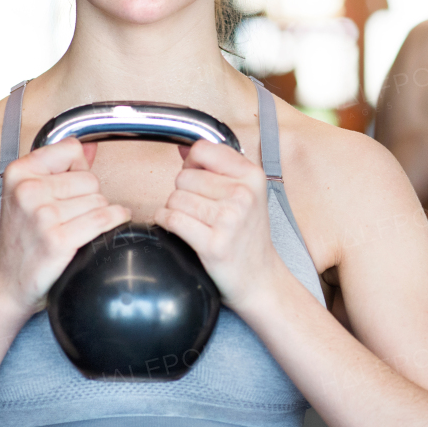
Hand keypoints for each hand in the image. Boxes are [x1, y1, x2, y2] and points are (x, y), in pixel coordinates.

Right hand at [0, 138, 130, 314]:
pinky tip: (104, 229)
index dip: (77, 169)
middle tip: (69, 216)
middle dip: (89, 197)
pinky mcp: (58, 240)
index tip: (69, 187)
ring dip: (98, 214)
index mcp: (19, 172)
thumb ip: (61, 165)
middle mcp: (27, 191)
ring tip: (75, 228)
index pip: (71, 150)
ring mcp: (42, 216)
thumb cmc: (22, 237)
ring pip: (100, 201)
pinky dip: (113, 223)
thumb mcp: (30, 194)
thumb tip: (91, 144)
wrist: (7, 282)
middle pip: (90, 179)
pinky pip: (104, 220)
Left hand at [154, 140, 284, 313]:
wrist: (261, 279)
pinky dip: (166, 223)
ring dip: (176, 210)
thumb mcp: (246, 193)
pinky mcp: (212, 244)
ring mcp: (228, 219)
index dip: (192, 164)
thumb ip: (216, 166)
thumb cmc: (249, 236)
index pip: (203, 149)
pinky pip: (171, 220)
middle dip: (184, 192)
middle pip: (184, 176)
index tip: (198, 178)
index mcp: (252, 176)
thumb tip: (183, 147)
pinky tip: (181, 230)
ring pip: (174, 198)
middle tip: (201, 209)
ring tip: (195, 222)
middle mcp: (243, 195)